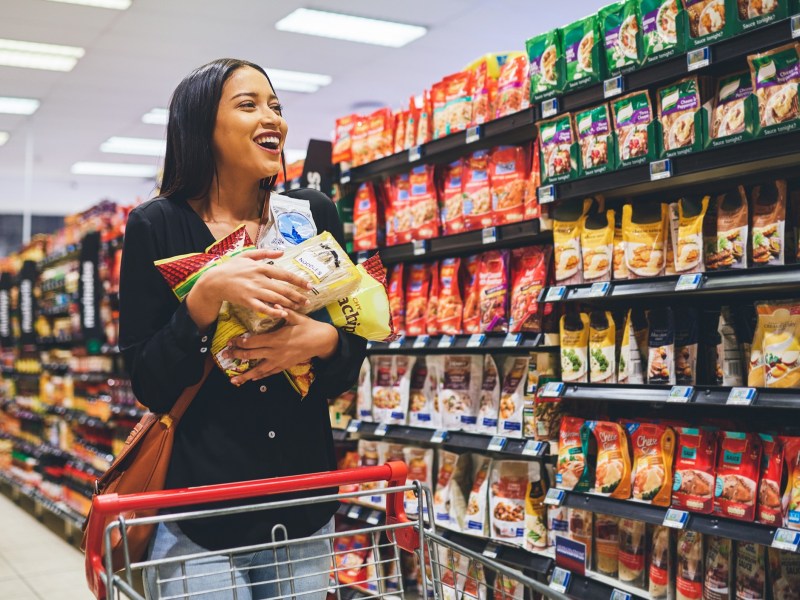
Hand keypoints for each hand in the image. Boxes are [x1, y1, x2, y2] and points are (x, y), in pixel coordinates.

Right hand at [187, 249, 312, 329]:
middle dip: (297, 295)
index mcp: (260, 267)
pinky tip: (283, 313)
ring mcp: (253, 291)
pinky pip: (263, 308)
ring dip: (289, 303)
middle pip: (282, 288)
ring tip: (299, 307)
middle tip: (308, 302)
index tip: (309, 285)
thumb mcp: (247, 255)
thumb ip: (265, 253)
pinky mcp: (247, 301)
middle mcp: (259, 279)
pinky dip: (273, 311)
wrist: (213, 281)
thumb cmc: (231, 267)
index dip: (298, 280)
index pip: (283, 274)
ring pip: (275, 298)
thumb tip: (282, 252)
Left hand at [222, 310, 339, 385]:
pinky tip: (252, 379)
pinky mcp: (285, 366)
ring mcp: (280, 361)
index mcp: (276, 338)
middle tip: (224, 356)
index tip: (230, 341)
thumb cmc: (309, 327)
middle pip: (251, 356)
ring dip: (245, 375)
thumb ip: (283, 310)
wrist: (323, 341)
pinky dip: (260, 377)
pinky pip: (270, 373)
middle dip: (236, 356)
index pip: (253, 342)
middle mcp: (275, 352)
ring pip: (259, 370)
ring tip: (233, 380)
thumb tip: (273, 302)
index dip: (240, 342)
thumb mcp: (296, 317)